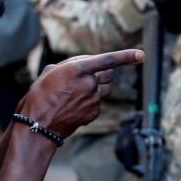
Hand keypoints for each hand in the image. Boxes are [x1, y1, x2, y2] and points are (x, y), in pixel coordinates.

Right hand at [22, 49, 143, 138]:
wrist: (38, 126)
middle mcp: (89, 84)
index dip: (126, 56)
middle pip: (108, 73)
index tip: (141, 55)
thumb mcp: (51, 72)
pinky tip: (74, 105)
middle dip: (101, 72)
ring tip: (76, 93)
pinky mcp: (94, 112)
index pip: (107, 60)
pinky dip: (91, 100)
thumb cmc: (40, 96)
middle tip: (85, 76)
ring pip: (105, 88)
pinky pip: (99, 101)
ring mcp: (93, 100)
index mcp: (77, 70)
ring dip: (96, 86)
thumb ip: (72, 65)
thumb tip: (87, 65)